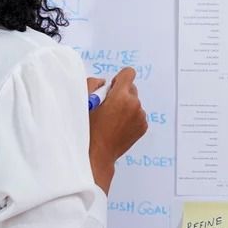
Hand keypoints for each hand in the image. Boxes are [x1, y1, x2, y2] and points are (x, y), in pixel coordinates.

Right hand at [88, 67, 147, 192]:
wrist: (96, 155)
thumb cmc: (87, 130)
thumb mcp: (84, 102)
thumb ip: (93, 84)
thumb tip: (104, 82)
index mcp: (121, 96)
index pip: (128, 73)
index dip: (118, 79)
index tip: (111, 87)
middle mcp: (134, 105)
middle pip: (131, 88)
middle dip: (120, 93)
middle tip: (106, 106)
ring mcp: (140, 117)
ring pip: (134, 103)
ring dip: (125, 106)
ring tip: (110, 120)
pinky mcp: (143, 127)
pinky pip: (137, 115)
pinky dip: (129, 117)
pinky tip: (117, 127)